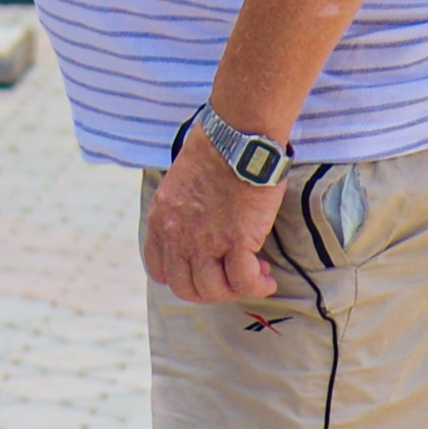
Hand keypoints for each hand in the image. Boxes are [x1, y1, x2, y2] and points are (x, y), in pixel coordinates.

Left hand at [143, 142, 288, 305]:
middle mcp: (178, 236)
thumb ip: (184, 212)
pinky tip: (267, 278)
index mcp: (162, 220)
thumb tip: (204, 228)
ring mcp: (205, 241)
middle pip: (186, 288)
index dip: (183, 278)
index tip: (204, 271)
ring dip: (236, 291)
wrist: (238, 137)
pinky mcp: (236, 241)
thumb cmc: (218, 150)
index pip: (160, 270)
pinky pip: (243, 281)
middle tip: (233, 280)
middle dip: (211, 291)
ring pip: (213, 290)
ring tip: (257, 277)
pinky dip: (256, 286)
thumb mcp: (180, 184)